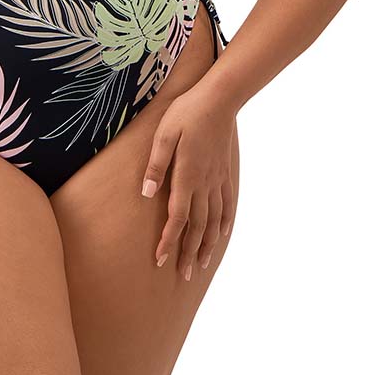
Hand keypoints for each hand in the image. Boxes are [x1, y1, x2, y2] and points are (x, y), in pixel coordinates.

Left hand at [141, 84, 236, 280]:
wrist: (219, 99)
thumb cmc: (186, 113)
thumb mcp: (163, 134)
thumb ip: (156, 165)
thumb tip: (147, 194)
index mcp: (187, 176)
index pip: (177, 218)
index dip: (168, 241)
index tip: (160, 260)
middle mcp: (205, 184)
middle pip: (197, 227)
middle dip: (189, 252)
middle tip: (185, 275)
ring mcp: (217, 179)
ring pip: (215, 220)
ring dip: (208, 244)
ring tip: (203, 264)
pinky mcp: (225, 172)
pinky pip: (227, 204)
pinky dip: (225, 223)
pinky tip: (223, 235)